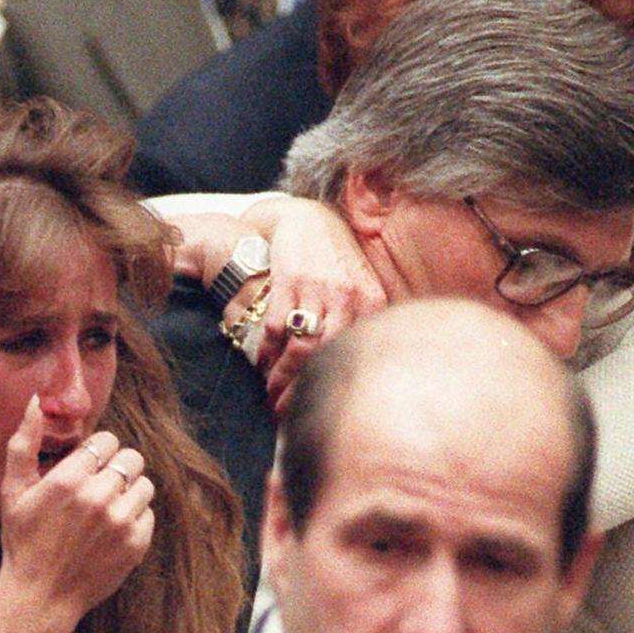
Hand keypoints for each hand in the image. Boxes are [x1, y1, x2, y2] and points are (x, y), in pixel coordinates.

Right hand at [0, 396, 154, 621]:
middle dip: (117, 467)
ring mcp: (120, 522)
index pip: (108, 440)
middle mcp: (98, 497)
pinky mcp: (136, 544)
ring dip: (129, 491)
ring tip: (107, 506)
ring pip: (145, 484)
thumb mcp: (13, 490)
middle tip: (100, 484)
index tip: (88, 466)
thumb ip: (24, 443)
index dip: (99, 451)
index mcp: (68, 479)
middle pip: (131, 458)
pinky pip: (149, 513)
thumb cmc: (23, 540)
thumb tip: (35, 402)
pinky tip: (112, 529)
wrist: (40, 596)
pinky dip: (135, 518)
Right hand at [243, 198, 386, 413]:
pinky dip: (267, 351)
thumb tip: (361, 372)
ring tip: (271, 392)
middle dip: (303, 390)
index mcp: (371, 303)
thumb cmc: (334, 263)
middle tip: (286, 411)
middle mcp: (349, 297)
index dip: (333, 387)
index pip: (354, 356)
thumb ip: (363, 324)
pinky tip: (262, 363)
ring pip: (302, 347)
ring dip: (283, 377)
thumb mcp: (361, 290)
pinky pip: (277, 328)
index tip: (318, 409)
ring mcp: (319, 288)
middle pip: (327, 358)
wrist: (307, 221)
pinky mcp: (289, 280)